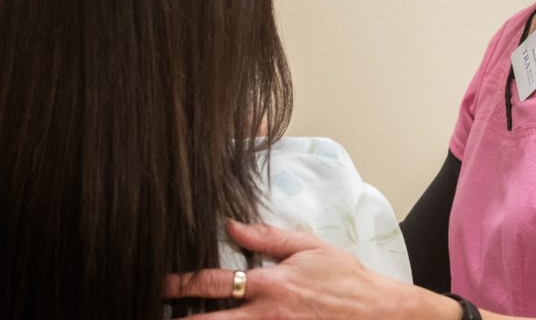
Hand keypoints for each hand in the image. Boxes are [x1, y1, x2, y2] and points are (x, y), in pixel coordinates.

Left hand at [166, 220, 459, 319]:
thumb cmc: (348, 281)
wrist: (382, 316)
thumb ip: (268, 238)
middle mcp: (267, 317)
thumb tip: (231, 224)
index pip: (214, 282)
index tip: (159, 283)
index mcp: (271, 285)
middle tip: (153, 311)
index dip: (181, 283)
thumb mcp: (310, 249)